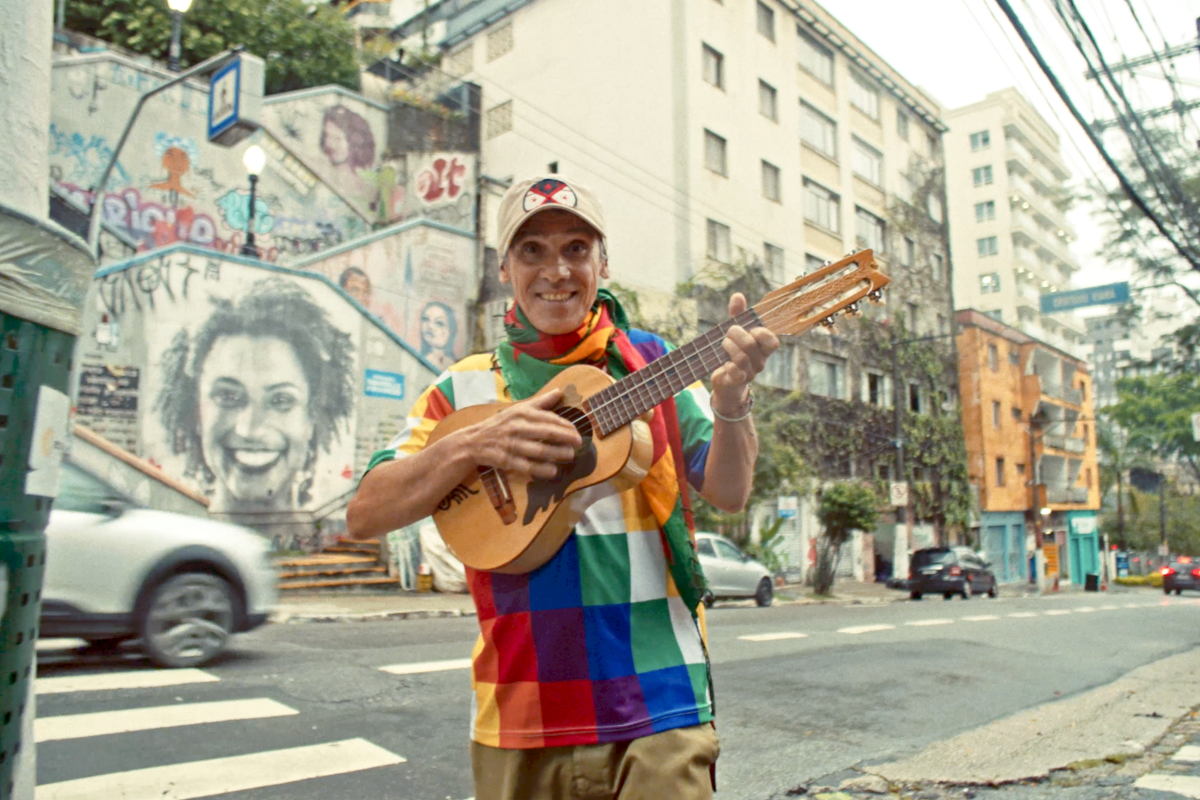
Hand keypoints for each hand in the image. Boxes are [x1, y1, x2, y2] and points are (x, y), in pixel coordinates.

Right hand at [467, 388, 582, 479]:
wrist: (474, 441)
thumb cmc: (501, 424)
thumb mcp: (518, 409)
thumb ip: (540, 402)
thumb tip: (559, 391)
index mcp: (521, 413)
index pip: (548, 418)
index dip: (565, 425)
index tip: (577, 431)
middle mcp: (517, 427)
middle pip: (546, 433)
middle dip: (565, 438)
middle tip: (579, 443)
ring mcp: (511, 444)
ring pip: (539, 450)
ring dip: (557, 453)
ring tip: (570, 456)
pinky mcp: (506, 460)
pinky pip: (527, 466)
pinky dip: (541, 469)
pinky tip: (553, 471)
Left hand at [711, 293, 779, 414]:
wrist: (726, 381)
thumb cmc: (733, 352)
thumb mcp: (735, 332)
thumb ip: (738, 314)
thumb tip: (738, 295)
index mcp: (763, 349)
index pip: (773, 342)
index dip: (762, 333)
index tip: (750, 329)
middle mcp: (760, 361)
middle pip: (751, 344)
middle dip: (736, 334)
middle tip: (728, 334)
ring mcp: (750, 373)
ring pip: (742, 357)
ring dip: (728, 346)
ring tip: (723, 344)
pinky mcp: (738, 381)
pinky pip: (736, 371)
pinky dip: (727, 363)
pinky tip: (724, 361)